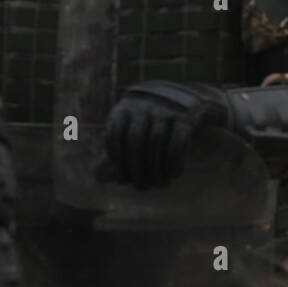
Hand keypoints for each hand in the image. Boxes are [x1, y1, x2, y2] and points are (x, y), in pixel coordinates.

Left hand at [106, 81, 231, 188]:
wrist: (190, 100)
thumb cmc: (154, 121)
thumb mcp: (133, 127)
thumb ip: (117, 150)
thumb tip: (97, 176)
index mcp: (126, 108)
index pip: (115, 135)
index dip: (116, 161)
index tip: (122, 180)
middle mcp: (144, 106)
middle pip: (136, 141)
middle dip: (137, 168)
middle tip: (140, 187)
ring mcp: (166, 109)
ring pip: (156, 142)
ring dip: (156, 168)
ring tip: (158, 184)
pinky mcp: (186, 116)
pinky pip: (178, 141)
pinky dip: (174, 161)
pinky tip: (173, 175)